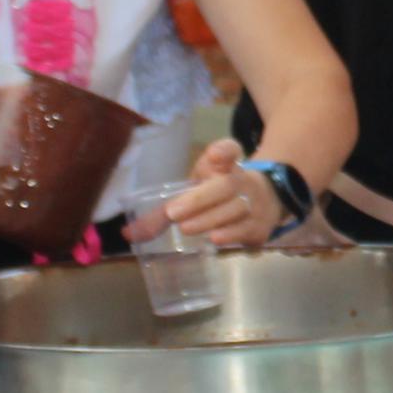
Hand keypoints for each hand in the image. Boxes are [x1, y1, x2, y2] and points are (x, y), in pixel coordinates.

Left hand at [148, 137, 286, 248]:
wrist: (265, 204)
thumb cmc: (217, 197)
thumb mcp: (193, 193)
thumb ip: (161, 213)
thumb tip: (127, 234)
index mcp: (226, 166)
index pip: (230, 150)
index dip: (223, 151)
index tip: (214, 155)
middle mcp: (243, 183)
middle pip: (226, 187)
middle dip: (199, 200)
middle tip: (173, 213)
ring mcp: (256, 205)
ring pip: (238, 210)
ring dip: (213, 220)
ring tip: (188, 229)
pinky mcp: (262, 228)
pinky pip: (249, 232)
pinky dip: (233, 237)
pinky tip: (216, 242)